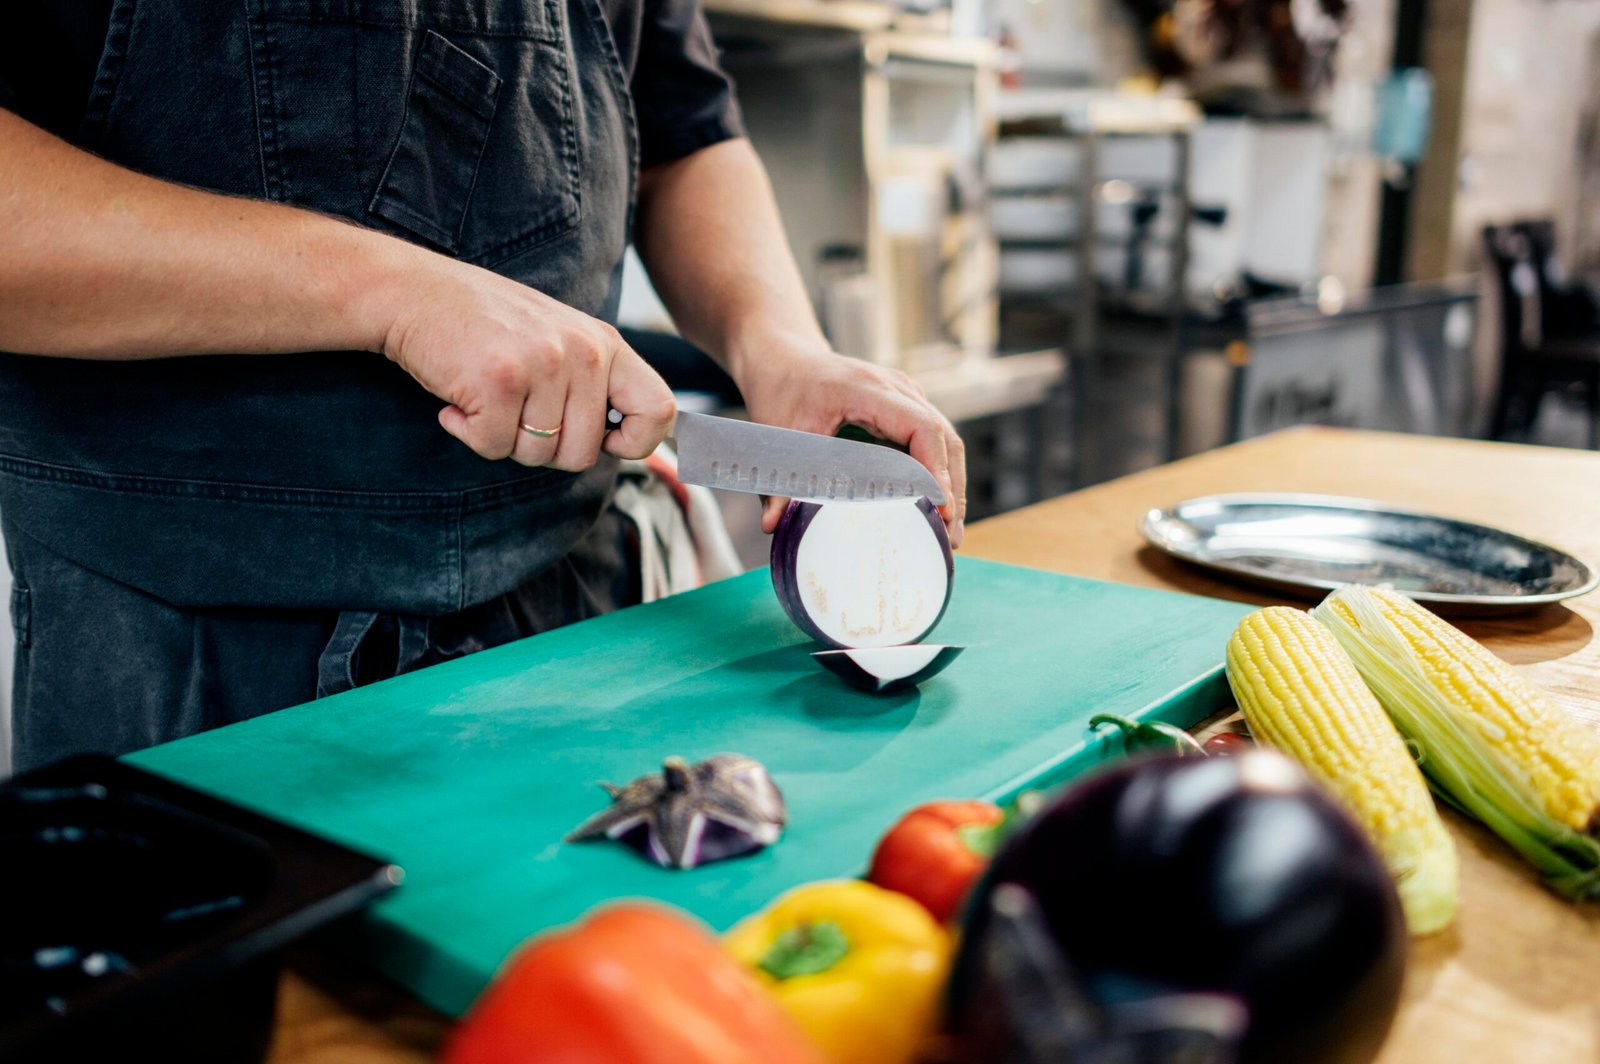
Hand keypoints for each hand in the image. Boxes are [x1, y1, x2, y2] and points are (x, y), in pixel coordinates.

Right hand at [378, 255, 674, 468]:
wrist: (413, 292)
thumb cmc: (483, 325)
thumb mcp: (556, 340)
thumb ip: (592, 383)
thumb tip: (623, 444)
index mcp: (605, 343)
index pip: (658, 409)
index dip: (638, 443)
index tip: (603, 443)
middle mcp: (583, 351)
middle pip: (583, 453)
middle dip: (543, 450)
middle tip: (512, 415)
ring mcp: (543, 364)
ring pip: (536, 454)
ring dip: (502, 439)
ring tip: (485, 396)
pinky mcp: (500, 381)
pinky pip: (494, 446)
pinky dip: (468, 433)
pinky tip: (458, 400)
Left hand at [733, 339, 966, 546]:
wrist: (784, 356)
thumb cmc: (782, 390)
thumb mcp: (776, 435)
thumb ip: (777, 483)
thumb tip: (773, 526)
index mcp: (866, 388)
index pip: (921, 427)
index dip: (935, 470)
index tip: (940, 510)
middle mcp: (896, 387)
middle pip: (943, 437)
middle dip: (951, 487)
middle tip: (948, 535)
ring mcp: (905, 395)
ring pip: (945, 439)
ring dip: (950, 483)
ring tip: (948, 530)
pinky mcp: (905, 406)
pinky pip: (932, 439)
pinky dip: (938, 472)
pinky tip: (934, 507)